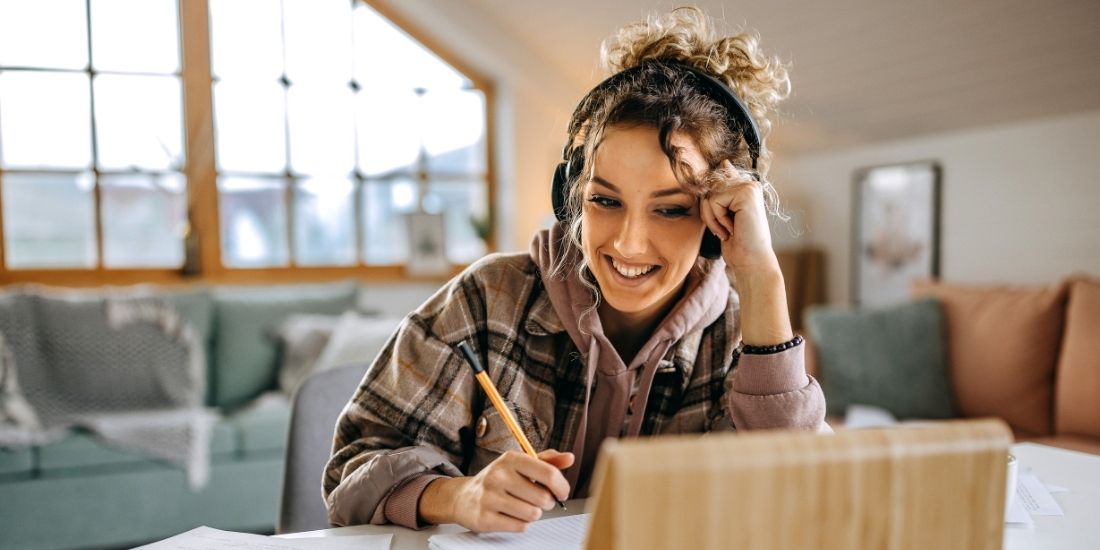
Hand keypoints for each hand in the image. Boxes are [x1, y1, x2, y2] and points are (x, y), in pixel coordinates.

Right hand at [420, 449, 572, 532]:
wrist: (463, 497)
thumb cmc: (498, 480)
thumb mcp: (520, 465)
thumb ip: (547, 461)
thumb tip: (569, 458)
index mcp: (511, 459)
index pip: (548, 473)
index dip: (561, 486)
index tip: (561, 493)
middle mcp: (498, 475)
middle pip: (543, 498)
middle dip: (546, 503)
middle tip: (537, 500)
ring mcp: (490, 497)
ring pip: (533, 514)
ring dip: (533, 514)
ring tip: (521, 507)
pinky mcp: (485, 518)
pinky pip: (520, 526)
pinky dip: (521, 524)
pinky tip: (510, 515)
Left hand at [699, 160, 779, 276]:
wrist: (750, 260)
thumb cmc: (738, 243)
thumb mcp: (725, 214)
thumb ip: (723, 192)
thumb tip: (725, 164)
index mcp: (747, 189)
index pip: (725, 172)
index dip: (722, 172)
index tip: (724, 163)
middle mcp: (750, 185)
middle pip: (709, 188)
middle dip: (709, 212)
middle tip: (725, 228)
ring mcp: (749, 188)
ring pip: (709, 195)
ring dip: (713, 218)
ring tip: (729, 229)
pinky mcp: (746, 194)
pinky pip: (714, 201)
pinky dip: (717, 219)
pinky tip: (732, 229)